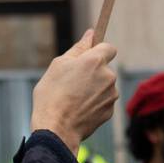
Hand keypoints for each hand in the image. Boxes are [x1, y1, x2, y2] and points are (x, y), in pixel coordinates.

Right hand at [30, 29, 118, 155]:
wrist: (56, 128)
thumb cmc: (52, 94)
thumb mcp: (59, 65)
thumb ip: (78, 48)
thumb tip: (91, 33)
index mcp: (95, 61)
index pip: (109, 47)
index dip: (98, 50)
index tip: (89, 55)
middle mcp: (108, 76)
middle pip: (104, 68)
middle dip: (92, 72)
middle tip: (72, 81)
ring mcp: (111, 95)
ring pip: (104, 85)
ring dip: (93, 88)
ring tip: (73, 97)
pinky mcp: (110, 111)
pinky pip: (103, 101)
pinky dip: (94, 102)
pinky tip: (79, 108)